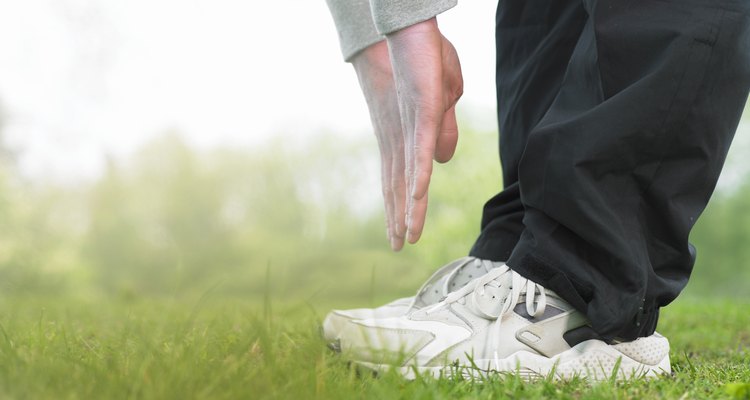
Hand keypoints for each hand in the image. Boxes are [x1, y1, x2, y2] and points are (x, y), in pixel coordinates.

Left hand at [351, 18, 462, 250]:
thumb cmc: (423, 61)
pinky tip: (415, 198)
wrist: (408, 30)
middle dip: (397, 217)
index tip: (402, 231)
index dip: (403, 206)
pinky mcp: (420, 114)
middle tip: (397, 247)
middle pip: (398, 185)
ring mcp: (408, 127)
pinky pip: (419, 150)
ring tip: (404, 237)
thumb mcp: (441, 101)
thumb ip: (442, 132)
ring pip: (406, 174)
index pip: (402, 179)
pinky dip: (417, 176)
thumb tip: (444, 161)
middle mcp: (399, 137)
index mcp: (404, 137)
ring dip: (406, 208)